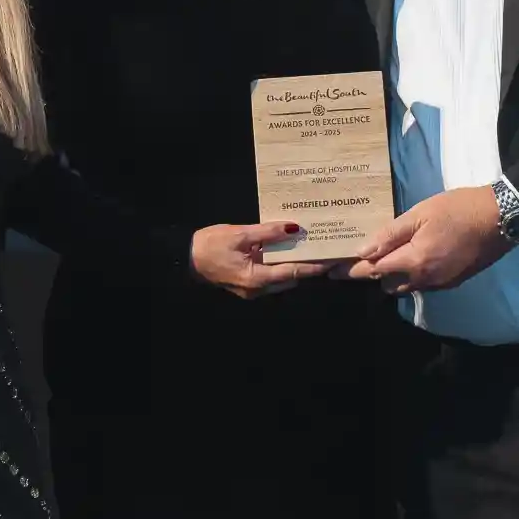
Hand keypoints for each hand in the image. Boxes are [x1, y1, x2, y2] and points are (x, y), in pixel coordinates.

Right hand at [191, 221, 329, 298]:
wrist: (186, 257)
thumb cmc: (211, 245)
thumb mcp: (240, 234)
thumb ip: (267, 232)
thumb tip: (294, 228)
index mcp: (257, 279)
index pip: (293, 273)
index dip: (314, 266)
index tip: (332, 258)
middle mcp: (258, 289)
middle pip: (290, 278)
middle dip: (307, 264)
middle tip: (324, 247)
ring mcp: (253, 288)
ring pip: (281, 277)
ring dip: (294, 263)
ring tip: (310, 245)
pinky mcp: (248, 282)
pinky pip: (270, 274)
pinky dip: (281, 262)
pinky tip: (287, 247)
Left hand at [330, 186, 507, 292]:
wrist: (501, 218)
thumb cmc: (458, 209)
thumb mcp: (420, 214)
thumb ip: (391, 234)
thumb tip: (363, 250)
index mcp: (414, 261)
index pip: (373, 271)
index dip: (349, 271)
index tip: (329, 271)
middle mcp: (425, 279)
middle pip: (387, 284)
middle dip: (373, 272)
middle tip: (363, 254)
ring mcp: (440, 283)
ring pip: (405, 287)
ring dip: (393, 275)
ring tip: (388, 255)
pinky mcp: (453, 282)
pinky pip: (423, 285)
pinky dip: (412, 275)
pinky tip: (414, 257)